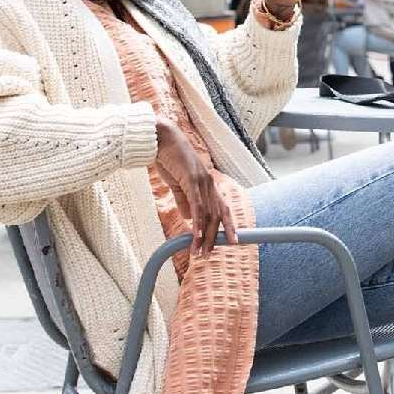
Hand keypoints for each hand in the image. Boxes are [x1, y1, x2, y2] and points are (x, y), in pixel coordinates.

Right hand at [154, 117, 236, 255]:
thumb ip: (184, 200)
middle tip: (208, 254)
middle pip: (217, 215)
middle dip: (214, 237)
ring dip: (204, 236)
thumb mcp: (177, 183)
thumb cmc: (169, 159)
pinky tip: (195, 237)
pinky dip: (197, 223)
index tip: (232, 241)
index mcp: (208, 184)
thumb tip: (188, 218)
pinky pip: (196, 206)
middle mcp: (209, 183)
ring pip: (207, 214)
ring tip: (200, 251)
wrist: (161, 139)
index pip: (222, 208)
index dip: (229, 225)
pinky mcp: (191, 180)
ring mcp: (202, 182)